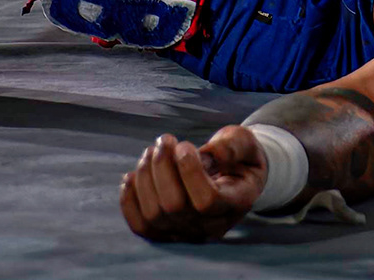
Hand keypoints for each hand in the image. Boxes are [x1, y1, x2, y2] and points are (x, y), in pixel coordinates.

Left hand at [118, 126, 265, 242]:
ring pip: (153, 215)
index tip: (184, 145)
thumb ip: (232, 146)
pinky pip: (141, 226)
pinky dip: (129, 201)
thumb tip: (208, 157)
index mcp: (236, 203)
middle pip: (174, 207)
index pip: (207, 201)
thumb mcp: (244, 142)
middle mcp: (211, 226)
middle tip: (165, 140)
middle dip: (162, 168)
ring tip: (152, 151)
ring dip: (145, 178)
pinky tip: (131, 176)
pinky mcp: (167, 232)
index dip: (189, 171)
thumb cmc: (239, 156)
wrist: (234, 176)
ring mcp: (187, 233)